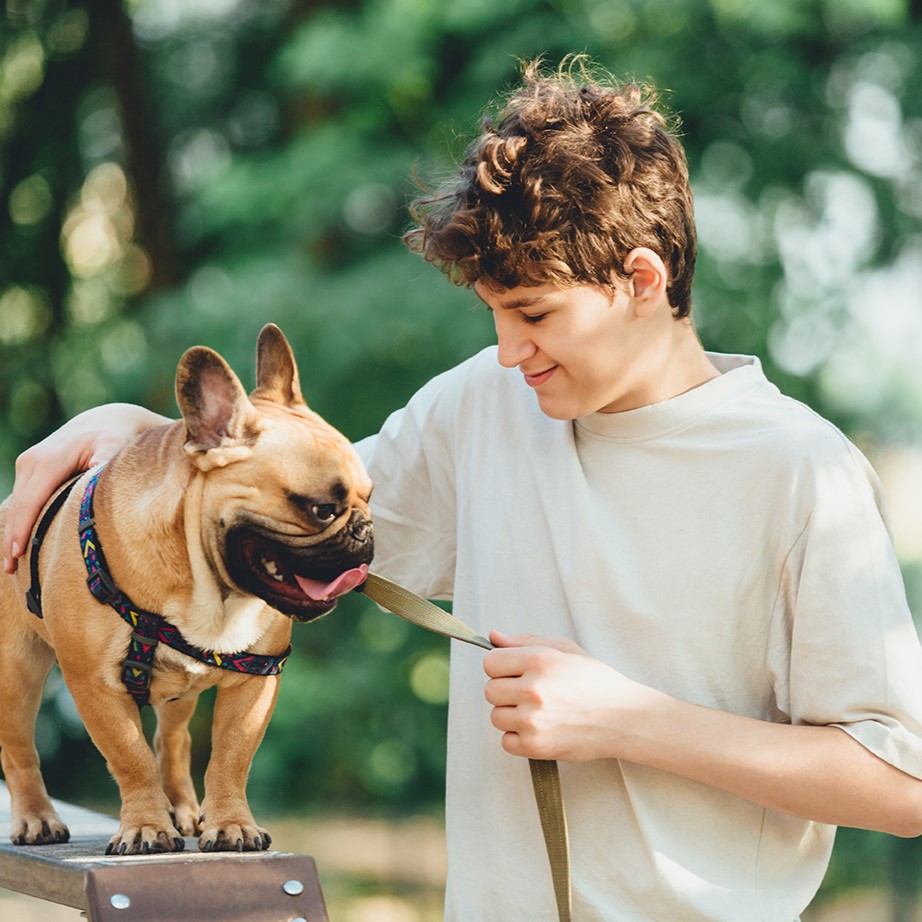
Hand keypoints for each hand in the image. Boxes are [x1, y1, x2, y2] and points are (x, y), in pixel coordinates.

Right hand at [2, 404, 167, 572]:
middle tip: (12, 571)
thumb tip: (94, 484)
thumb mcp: (115, 447)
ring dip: (11, 534)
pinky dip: (18, 523)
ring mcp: (27, 465)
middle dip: (11, 539)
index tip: (18, 554)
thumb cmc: (115, 438)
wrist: (105, 422)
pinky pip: (20, 501)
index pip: (31, 500)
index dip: (23, 529)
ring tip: (13, 567)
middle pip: (17, 507)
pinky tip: (18, 546)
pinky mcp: (29, 471)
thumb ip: (104, 464)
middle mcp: (32, 461)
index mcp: (49, 460)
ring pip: (15, 506)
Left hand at [483, 631, 654, 761]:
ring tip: (538, 712)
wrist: (625, 718)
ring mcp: (532, 720)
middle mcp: (532, 689)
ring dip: (511, 715)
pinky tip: (539, 729)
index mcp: (538, 660)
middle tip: (530, 693)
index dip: (502, 666)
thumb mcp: (565, 649)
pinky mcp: (535, 747)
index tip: (516, 672)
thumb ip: (525, 641)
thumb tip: (493, 637)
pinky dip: (518, 738)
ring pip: (496, 717)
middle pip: (490, 690)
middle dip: (506, 691)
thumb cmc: (596, 681)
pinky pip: (506, 742)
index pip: (490, 662)